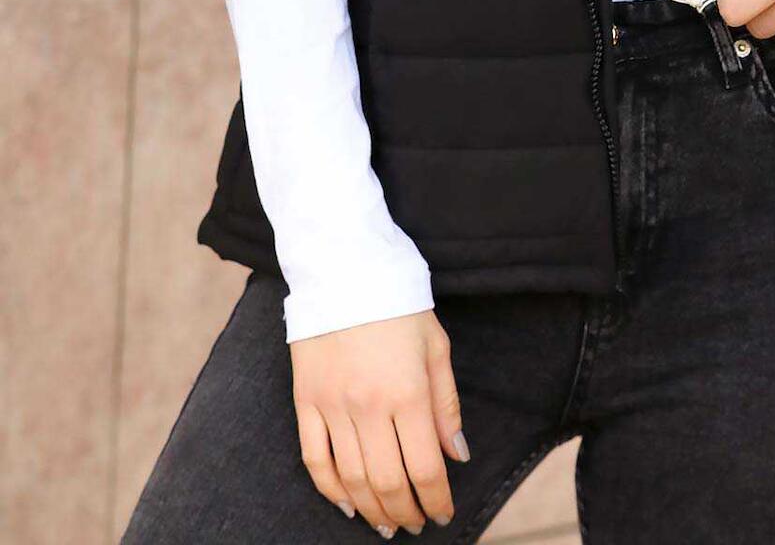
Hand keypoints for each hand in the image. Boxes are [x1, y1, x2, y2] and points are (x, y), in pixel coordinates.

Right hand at [290, 308, 466, 533]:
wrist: (344, 267)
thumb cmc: (399, 305)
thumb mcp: (436, 347)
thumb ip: (446, 406)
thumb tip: (456, 456)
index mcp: (408, 393)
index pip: (424, 468)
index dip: (436, 500)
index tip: (443, 513)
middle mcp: (369, 406)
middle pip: (387, 482)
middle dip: (406, 512)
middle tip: (416, 524)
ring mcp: (333, 406)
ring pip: (351, 479)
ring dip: (372, 510)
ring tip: (387, 523)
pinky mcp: (305, 400)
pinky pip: (314, 459)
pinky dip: (330, 489)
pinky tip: (347, 503)